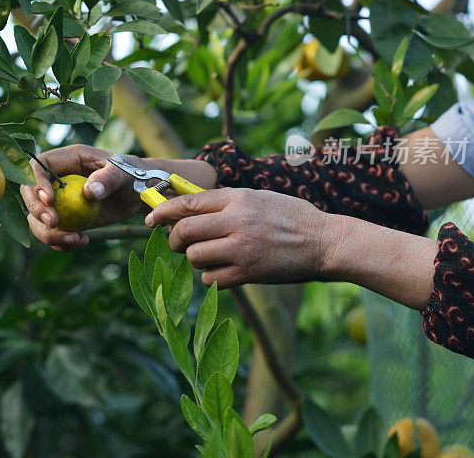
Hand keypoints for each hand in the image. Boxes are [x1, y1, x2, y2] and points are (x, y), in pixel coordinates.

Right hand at [20, 145, 146, 250]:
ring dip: (47, 233)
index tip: (50, 200)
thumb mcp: (125, 173)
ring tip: (73, 239)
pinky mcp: (68, 220)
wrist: (141, 195)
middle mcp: (58, 179)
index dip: (36, 181)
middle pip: (30, 193)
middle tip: (54, 224)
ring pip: (37, 218)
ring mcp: (61, 201)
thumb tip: (88, 191)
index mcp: (68, 159)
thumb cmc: (134, 175)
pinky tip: (83, 241)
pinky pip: (53, 234)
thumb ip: (109, 178)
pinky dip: (62, 243)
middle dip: (36, 210)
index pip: (39, 165)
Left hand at [145, 188, 333, 287]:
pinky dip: (210, 276)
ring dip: (195, 257)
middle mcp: (237, 222)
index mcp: (237, 198)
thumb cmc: (289, 215)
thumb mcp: (256, 196)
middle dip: (174, 239)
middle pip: (185, 231)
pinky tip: (222, 269)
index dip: (162, 210)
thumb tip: (186, 205)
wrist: (323, 242)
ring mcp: (243, 249)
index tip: (150, 218)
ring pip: (195, 256)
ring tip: (208, 254)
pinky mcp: (249, 273)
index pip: (188, 202)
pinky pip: (212, 278)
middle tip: (177, 242)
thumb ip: (223, 201)